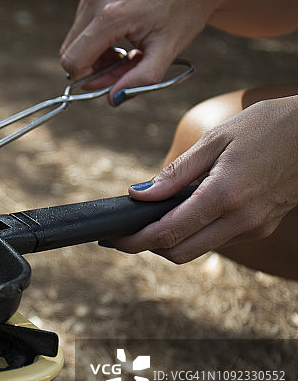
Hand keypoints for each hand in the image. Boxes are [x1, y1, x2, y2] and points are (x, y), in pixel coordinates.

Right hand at [60, 0, 231, 102]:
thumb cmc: (185, 9)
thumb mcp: (167, 50)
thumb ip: (139, 80)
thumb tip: (113, 98)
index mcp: (111, 15)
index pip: (73, 60)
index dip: (87, 78)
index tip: (109, 81)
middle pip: (70, 50)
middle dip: (93, 67)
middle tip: (122, 68)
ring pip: (75, 38)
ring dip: (96, 52)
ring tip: (126, 51)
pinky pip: (83, 23)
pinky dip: (98, 36)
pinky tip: (122, 34)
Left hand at [111, 95, 297, 262]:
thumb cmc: (267, 126)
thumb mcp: (216, 139)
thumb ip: (176, 172)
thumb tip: (140, 194)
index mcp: (224, 195)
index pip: (168, 233)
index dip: (135, 241)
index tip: (114, 239)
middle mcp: (241, 219)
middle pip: (179, 253)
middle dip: (148, 247)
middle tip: (128, 232)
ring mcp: (253, 227)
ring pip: (198, 250)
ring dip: (171, 241)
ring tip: (153, 218)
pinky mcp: (261, 227)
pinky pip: (218, 239)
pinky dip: (195, 232)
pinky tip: (186, 211)